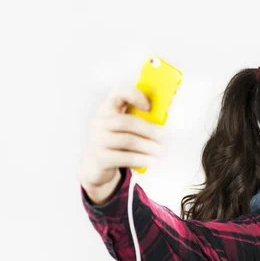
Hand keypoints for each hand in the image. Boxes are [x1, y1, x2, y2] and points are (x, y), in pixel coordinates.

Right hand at [78, 88, 163, 203]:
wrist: (95, 167)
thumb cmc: (116, 144)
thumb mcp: (123, 129)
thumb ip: (138, 121)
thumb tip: (163, 118)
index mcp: (107, 110)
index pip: (118, 93)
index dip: (134, 96)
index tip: (149, 106)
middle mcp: (100, 122)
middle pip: (127, 122)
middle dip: (149, 130)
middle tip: (164, 137)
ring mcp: (97, 140)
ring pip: (128, 140)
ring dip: (148, 146)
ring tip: (161, 151)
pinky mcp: (100, 158)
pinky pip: (125, 157)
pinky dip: (141, 159)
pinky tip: (151, 161)